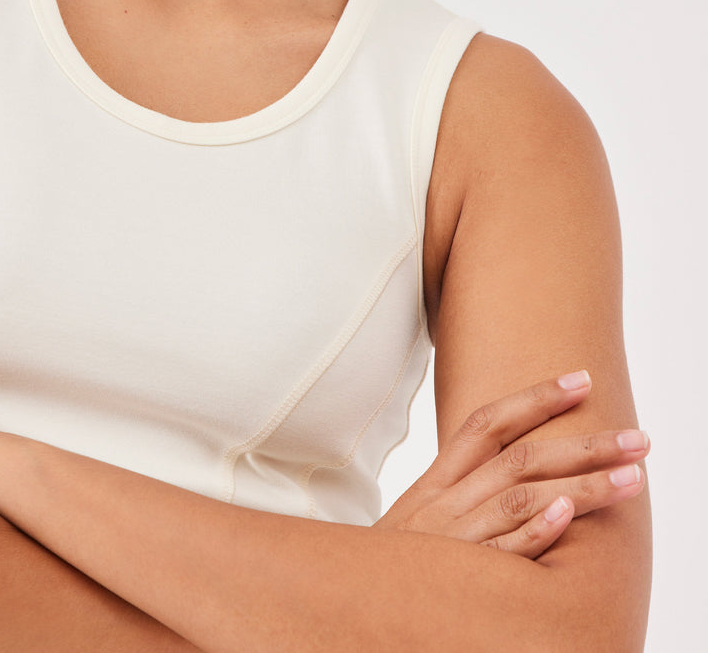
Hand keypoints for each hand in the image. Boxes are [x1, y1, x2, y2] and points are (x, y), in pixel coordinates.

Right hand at [374, 371, 648, 557]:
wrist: (344, 602)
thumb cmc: (398, 567)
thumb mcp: (421, 520)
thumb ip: (461, 492)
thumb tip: (521, 473)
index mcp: (436, 482)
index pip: (489, 424)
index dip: (536, 398)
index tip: (582, 380)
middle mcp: (445, 502)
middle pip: (520, 458)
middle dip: (584, 443)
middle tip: (639, 438)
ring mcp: (451, 539)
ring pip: (520, 498)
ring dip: (581, 485)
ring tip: (632, 478)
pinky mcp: (457, 580)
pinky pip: (500, 551)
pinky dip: (532, 532)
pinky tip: (564, 514)